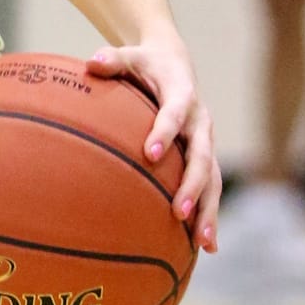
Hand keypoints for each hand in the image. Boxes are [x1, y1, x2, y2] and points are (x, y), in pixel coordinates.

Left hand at [86, 35, 221, 252]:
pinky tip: (205, 248)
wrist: (175, 63)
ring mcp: (205, 142)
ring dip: (208, 210)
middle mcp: (200, 121)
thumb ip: (112, 60)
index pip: (175, 113)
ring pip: (212, 179)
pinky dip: (208, 216)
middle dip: (192, 185)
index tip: (150, 154)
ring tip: (202, 242)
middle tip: (177, 212)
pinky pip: (210, 189)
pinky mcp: (204, 158)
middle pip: (201, 155)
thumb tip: (92, 61)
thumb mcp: (129, 56)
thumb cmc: (144, 63)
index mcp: (182, 94)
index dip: (164, 132)